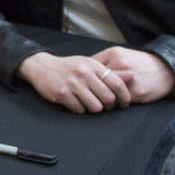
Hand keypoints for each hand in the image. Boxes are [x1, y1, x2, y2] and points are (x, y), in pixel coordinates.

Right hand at [17, 52, 132, 113]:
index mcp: (93, 66)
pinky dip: (79, 109)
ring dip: (94, 108)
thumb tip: (131, 76)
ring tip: (89, 103)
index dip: (124, 97)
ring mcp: (73, 84)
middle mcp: (84, 74)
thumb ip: (110, 72)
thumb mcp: (89, 64)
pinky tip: (76, 102)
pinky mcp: (62, 94)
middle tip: (104, 105)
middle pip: (108, 99)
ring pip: (95, 107)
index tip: (124, 103)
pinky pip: (79, 110)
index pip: (117, 84)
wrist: (42, 67)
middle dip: (108, 105)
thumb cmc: (69, 67)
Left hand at [92, 47, 174, 103]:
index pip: (89, 67)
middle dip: (91, 89)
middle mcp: (119, 64)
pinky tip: (114, 104)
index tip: (84, 83)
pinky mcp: (136, 92)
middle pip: (95, 80)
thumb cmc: (139, 63)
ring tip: (101, 101)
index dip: (85, 77)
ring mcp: (128, 79)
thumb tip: (85, 72)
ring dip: (101, 99)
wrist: (166, 69)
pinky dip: (113, 104)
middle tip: (89, 94)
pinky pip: (118, 101)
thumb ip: (104, 61)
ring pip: (105, 92)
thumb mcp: (121, 54)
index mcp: (113, 54)